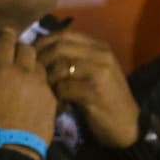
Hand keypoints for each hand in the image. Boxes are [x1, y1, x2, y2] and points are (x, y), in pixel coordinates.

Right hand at [0, 29, 56, 159]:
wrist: (13, 146)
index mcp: (1, 69)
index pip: (6, 41)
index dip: (6, 36)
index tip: (7, 35)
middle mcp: (22, 70)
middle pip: (27, 48)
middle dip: (22, 49)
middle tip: (18, 56)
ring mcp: (40, 82)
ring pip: (40, 64)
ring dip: (33, 66)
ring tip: (29, 75)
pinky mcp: (52, 95)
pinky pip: (47, 82)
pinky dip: (41, 83)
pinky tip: (37, 92)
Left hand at [38, 31, 139, 148]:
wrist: (128, 125)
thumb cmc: (107, 99)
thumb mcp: (96, 72)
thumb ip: (76, 58)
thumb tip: (42, 49)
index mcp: (100, 48)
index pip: (65, 34)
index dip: (44, 42)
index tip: (32, 53)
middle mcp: (102, 56)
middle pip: (60, 48)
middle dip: (42, 59)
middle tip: (33, 72)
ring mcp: (99, 73)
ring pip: (60, 68)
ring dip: (48, 80)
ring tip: (46, 90)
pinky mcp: (94, 93)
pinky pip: (64, 88)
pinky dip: (56, 96)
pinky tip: (58, 103)